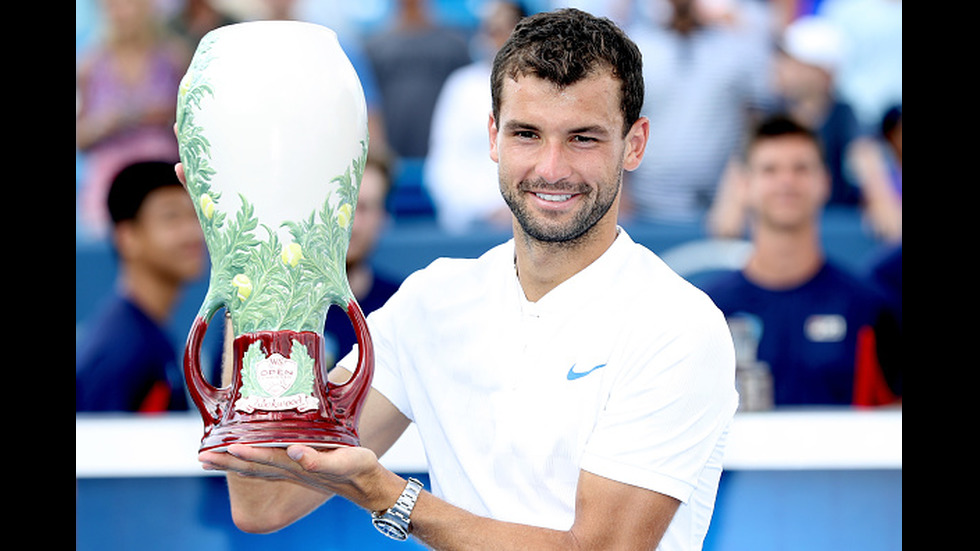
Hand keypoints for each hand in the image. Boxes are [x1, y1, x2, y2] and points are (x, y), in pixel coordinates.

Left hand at [200, 444, 402, 510]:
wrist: (365, 484)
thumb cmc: (356, 469)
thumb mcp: (343, 460)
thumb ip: (318, 457)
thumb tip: (294, 450)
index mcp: (297, 464)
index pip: (264, 457)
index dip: (244, 452)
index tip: (223, 446)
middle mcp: (288, 468)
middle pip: (251, 465)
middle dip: (226, 460)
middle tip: (202, 456)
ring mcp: (290, 470)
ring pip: (254, 467)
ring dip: (231, 463)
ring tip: (208, 459)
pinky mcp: (295, 467)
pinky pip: (264, 466)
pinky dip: (248, 463)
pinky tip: (239, 460)